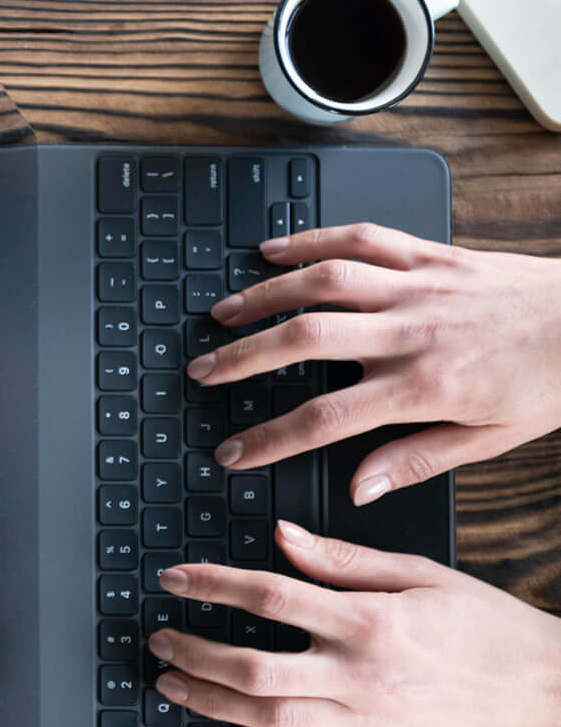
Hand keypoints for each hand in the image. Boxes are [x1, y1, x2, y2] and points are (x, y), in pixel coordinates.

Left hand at [146, 521, 560, 726]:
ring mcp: (367, 721)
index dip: (213, 584)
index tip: (175, 578)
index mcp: (371, 620)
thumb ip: (342, 560)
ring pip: (268, 717)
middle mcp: (362, 674)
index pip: (272, 595)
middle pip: (255, 666)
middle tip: (158, 639)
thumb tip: (279, 537)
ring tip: (169, 682)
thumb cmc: (486, 627)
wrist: (546, 690)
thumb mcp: (420, 574)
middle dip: (195, 652)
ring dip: (208, 700)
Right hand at [189, 223, 560, 504]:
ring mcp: (419, 285)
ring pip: (322, 282)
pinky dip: (310, 239)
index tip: (233, 452)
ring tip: (222, 314)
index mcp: (426, 386)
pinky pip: (359, 238)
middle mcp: (413, 331)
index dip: (268, 439)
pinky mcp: (431, 254)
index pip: (325, 419)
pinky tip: (273, 251)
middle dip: (241, 358)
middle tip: (201, 372)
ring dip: (263, 296)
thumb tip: (357, 488)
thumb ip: (416, 461)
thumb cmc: (555, 380)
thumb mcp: (491, 439)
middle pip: (305, 341)